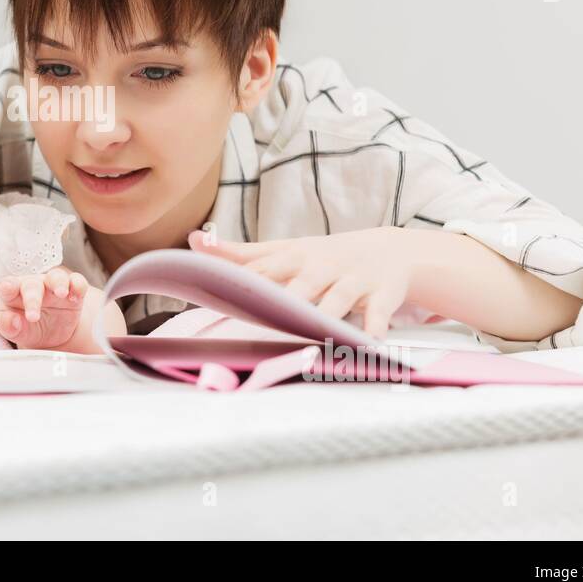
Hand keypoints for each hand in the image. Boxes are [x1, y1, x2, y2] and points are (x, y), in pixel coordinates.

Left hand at [0, 267, 87, 349]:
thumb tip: (12, 322)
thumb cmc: (26, 327)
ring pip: (56, 277)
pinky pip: (77, 282)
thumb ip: (9, 326)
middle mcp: (32, 285)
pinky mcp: (72, 289)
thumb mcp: (15, 331)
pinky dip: (78, 286)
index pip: (7, 285)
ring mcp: (53, 285)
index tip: (7, 289)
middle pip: (32, 285)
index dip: (7, 286)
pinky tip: (76, 297)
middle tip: (33, 317)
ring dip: (59, 283)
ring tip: (62, 293)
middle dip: (33, 298)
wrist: (50, 333)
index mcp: (13, 294)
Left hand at [188, 226, 415, 338]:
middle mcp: (322, 267)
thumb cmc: (323, 257)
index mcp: (294, 257)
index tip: (220, 299)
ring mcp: (354, 279)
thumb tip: (193, 241)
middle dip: (286, 300)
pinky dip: (377, 324)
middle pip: (301, 285)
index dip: (245, 285)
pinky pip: (380, 311)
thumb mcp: (285, 250)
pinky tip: (371, 341)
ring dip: (328, 315)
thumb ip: (240, 253)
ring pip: (338, 299)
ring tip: (316, 334)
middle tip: (266, 318)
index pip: (265, 271)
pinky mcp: (383, 293)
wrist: (389, 250)